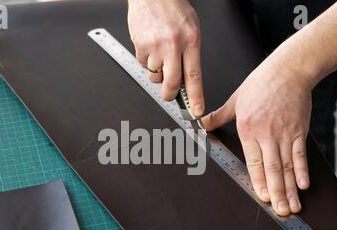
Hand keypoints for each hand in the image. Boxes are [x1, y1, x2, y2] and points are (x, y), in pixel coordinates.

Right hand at [127, 0, 204, 116]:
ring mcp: (155, 46)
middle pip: (172, 83)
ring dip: (157, 73)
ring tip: (160, 55)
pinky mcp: (140, 46)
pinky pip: (143, 65)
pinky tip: (151, 47)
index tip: (196, 111)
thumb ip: (190, 54)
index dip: (195, 97)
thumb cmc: (174, 9)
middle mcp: (173, 45)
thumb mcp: (192, 30)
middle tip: (169, 95)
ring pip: (155, 76)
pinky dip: (147, 61)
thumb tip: (187, 80)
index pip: (194, 76)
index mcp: (191, 41)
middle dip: (170, 95)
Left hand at [202, 52, 314, 215]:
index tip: (262, 197)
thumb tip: (201, 125)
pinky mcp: (300, 130)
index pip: (254, 161)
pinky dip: (302, 170)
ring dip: (290, 188)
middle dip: (277, 192)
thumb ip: (218, 116)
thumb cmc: (261, 83)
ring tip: (293, 206)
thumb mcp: (235, 99)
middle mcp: (268, 134)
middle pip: (273, 168)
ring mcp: (286, 133)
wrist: (289, 70)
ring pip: (287, 166)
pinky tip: (303, 186)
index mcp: (249, 128)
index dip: (259, 181)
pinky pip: (301, 154)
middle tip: (281, 211)